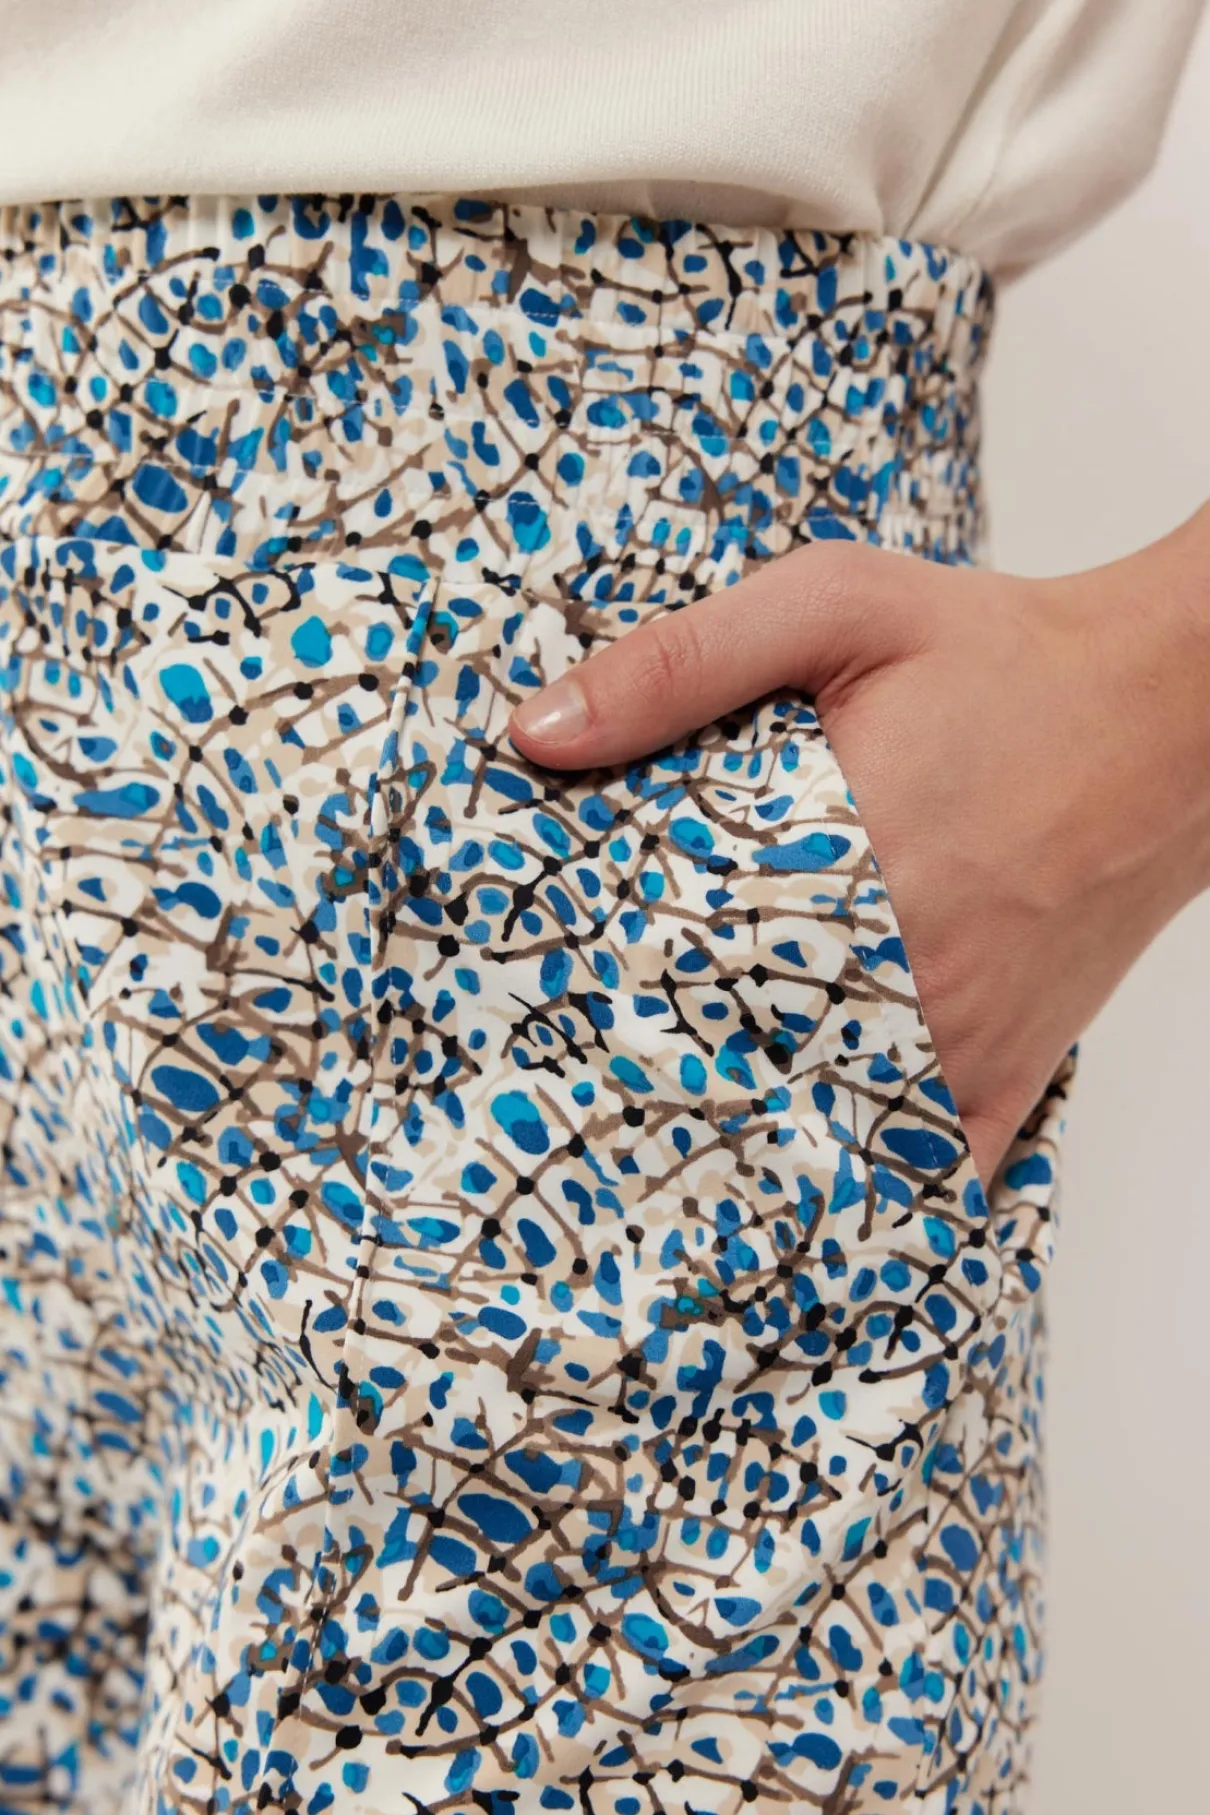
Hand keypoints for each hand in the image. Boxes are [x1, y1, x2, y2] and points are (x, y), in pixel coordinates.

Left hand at [509, 514, 1209, 1188]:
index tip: (525, 1016)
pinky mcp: (1014, 1067)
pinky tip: (792, 1185)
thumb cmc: (1005, 655)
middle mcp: (898, 968)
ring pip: (816, 1130)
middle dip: (644, 1074)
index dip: (582, 996)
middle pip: (726, 1061)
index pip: (663, 964)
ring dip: (737, 1137)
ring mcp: (962, 1035)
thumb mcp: (833, 606)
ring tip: (651, 1144)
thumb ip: (680, 664)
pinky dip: (861, 1182)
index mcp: (833, 857)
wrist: (1175, 712)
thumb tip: (536, 735)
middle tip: (562, 1089)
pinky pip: (929, 1168)